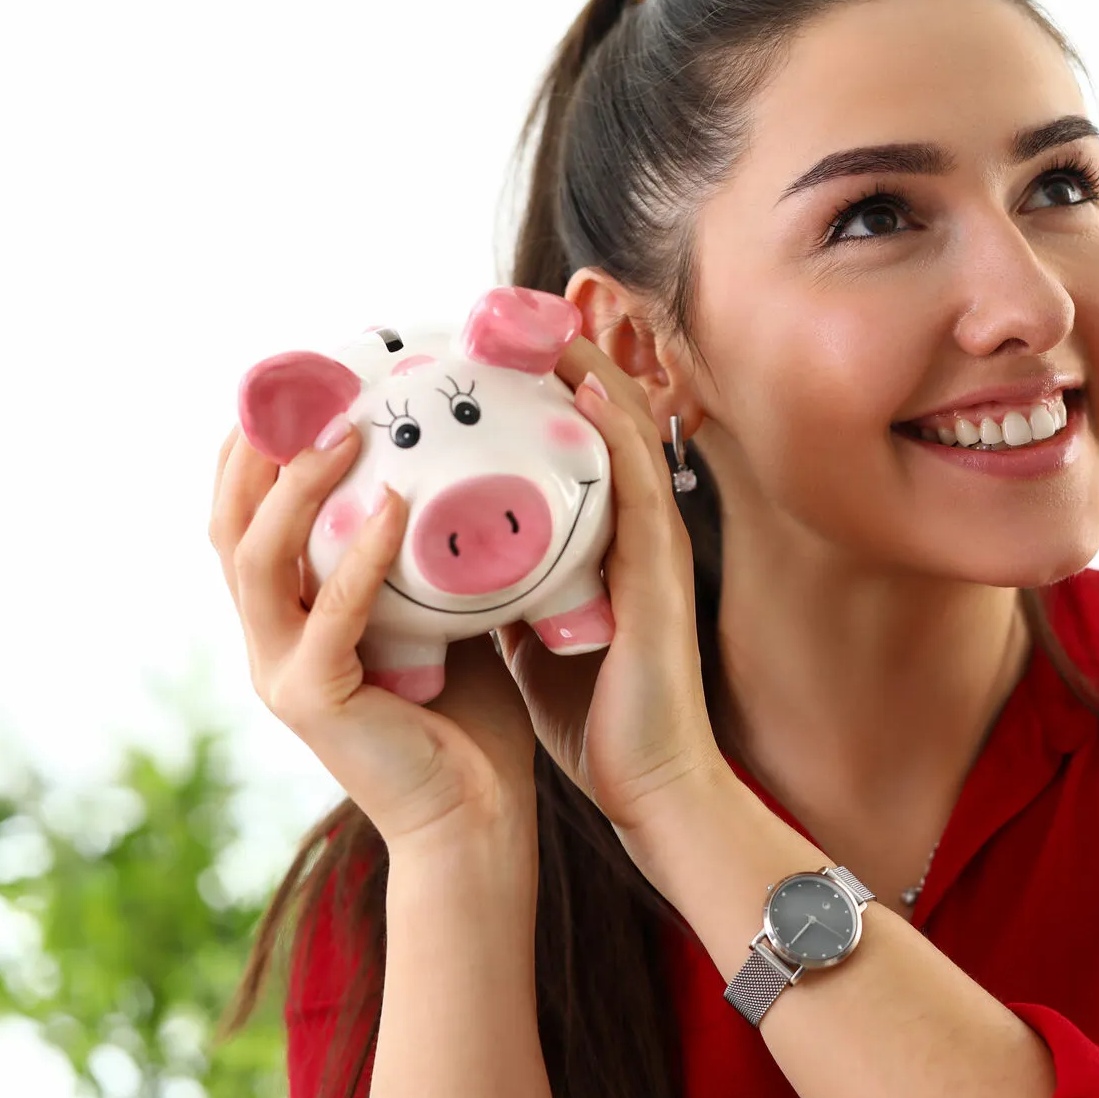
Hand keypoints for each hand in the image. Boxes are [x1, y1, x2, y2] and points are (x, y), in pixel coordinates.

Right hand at [209, 419, 537, 851]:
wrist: (475, 814)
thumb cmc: (466, 710)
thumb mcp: (436, 608)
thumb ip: (422, 551)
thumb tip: (457, 465)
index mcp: (290, 616)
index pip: (246, 518)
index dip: (255, 449)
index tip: (293, 381)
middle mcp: (270, 638)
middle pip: (228, 526)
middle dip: (253, 451)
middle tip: (299, 386)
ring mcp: (282, 671)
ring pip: (257, 560)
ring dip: (295, 489)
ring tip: (343, 431)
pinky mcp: (313, 701)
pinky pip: (329, 614)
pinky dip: (358, 558)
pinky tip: (390, 509)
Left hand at [493, 333, 727, 836]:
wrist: (650, 787)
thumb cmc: (594, 717)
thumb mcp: (526, 633)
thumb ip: (499, 585)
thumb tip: (439, 552)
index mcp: (603, 541)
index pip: (573, 442)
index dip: (537, 386)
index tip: (484, 344)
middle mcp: (633, 529)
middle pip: (602, 418)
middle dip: (560, 358)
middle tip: (505, 310)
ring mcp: (652, 545)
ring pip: (624, 431)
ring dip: (584, 368)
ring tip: (540, 316)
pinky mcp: (659, 570)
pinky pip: (637, 480)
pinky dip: (611, 426)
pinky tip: (579, 383)